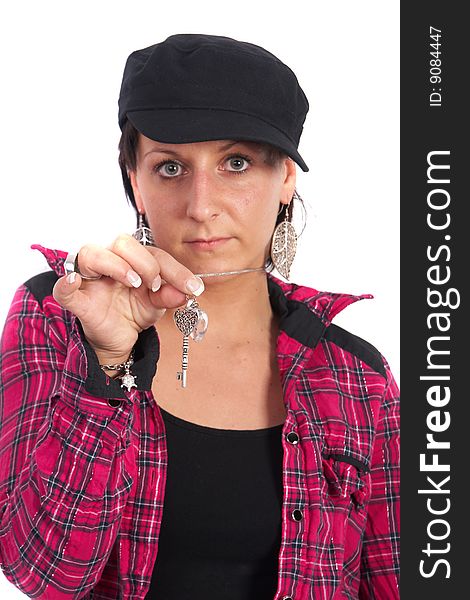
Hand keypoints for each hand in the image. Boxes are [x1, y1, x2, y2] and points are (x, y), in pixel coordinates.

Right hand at [53, 234, 203, 362]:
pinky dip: (67, 283)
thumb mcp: (158, 304)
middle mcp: (109, 261)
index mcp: (132, 259)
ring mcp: (90, 278)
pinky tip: (75, 282)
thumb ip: (171, 296)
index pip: (153, 253)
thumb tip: (187, 292)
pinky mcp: (78, 299)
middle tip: (157, 285)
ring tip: (134, 283)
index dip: (175, 269)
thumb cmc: (133, 311)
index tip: (193, 287)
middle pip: (122, 242)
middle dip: (146, 262)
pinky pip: (64, 287)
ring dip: (118, 265)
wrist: (118, 338)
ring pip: (93, 254)